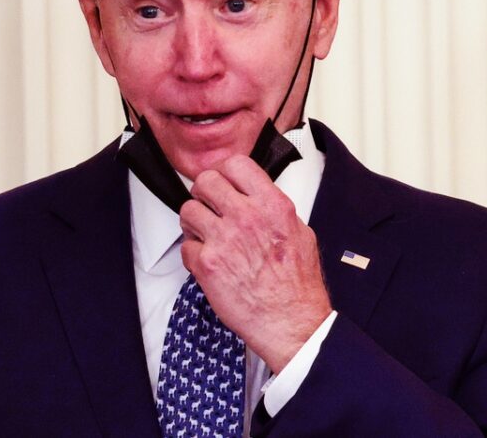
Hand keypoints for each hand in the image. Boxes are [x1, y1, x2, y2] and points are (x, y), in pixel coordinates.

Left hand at [179, 154, 332, 372]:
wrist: (290, 322)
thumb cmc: (297, 285)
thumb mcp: (300, 233)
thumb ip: (274, 209)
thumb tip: (255, 196)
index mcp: (272, 205)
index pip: (236, 164)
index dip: (225, 173)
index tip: (223, 182)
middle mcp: (246, 217)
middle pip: (205, 181)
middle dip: (204, 194)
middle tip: (209, 207)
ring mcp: (224, 239)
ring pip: (188, 210)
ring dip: (194, 222)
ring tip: (206, 235)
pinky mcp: (207, 264)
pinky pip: (186, 246)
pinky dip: (194, 254)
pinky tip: (209, 262)